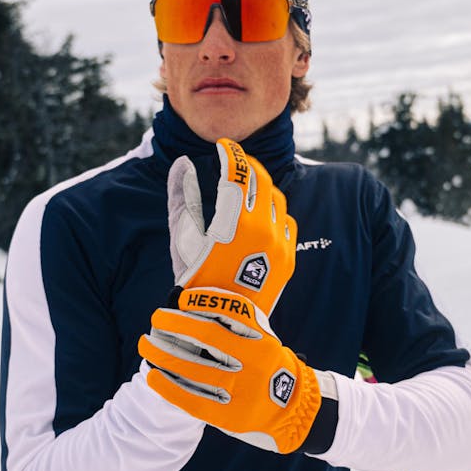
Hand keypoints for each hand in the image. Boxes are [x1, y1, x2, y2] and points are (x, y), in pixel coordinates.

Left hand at [138, 288, 321, 453]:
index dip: (202, 303)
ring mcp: (240, 390)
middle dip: (176, 324)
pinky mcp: (229, 415)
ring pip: (193, 368)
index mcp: (262, 340)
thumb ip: (239, 326)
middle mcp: (253, 363)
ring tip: (145, 345)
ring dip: (164, 354)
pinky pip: (191, 398)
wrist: (295, 410)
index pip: (229, 312)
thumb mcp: (265, 340)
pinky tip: (153, 375)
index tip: (181, 299)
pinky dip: (168, 386)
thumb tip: (195, 307)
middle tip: (156, 318)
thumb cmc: (270, 367)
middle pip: (206, 337)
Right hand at [167, 138, 295, 314]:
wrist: (222, 325)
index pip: (237, 173)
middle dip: (248, 166)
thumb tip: (182, 164)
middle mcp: (263, 230)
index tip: (223, 145)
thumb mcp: (183, 240)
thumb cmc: (194, 283)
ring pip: (277, 201)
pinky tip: (262, 216)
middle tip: (236, 159)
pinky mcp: (288, 259)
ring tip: (246, 188)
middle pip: (262, 181)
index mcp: (234, 223)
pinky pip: (287, 223)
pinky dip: (274, 213)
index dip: (230, 153)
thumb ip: (182, 198)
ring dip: (261, 189)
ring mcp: (280, 244)